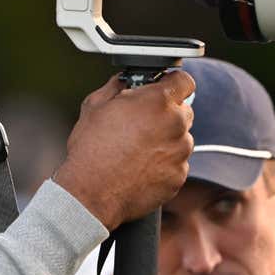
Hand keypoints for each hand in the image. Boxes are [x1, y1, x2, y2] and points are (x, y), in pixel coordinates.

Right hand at [53, 70, 194, 230]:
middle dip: (166, 114)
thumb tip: (124, 80)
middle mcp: (176, 125)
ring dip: (166, 140)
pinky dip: (164, 164)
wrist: (91, 194)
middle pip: (183, 110)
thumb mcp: (95, 106)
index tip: (163, 89)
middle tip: (142, 123)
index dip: (172, 83)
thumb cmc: (91, 150)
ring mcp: (180, 153)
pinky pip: (177, 164)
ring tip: (137, 150)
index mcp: (158, 102)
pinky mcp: (179, 176)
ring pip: (181, 138)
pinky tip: (141, 168)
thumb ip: (116, 86)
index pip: (184, 81)